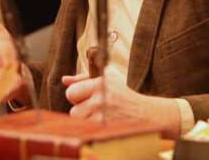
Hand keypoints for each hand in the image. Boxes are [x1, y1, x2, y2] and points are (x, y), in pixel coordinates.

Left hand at [63, 68, 179, 135]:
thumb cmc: (122, 93)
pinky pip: (87, 131)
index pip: (71, 93)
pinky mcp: (106, 131)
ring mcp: (103, 118)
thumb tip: (64, 80)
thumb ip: (83, 78)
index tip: (85, 96)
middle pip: (73, 111)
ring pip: (80, 123)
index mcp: (100, 84)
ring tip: (99, 115)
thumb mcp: (107, 78)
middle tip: (93, 107)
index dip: (76, 96)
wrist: (144, 114)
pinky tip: (103, 123)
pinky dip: (92, 129)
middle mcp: (101, 100)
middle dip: (80, 109)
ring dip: (86, 120)